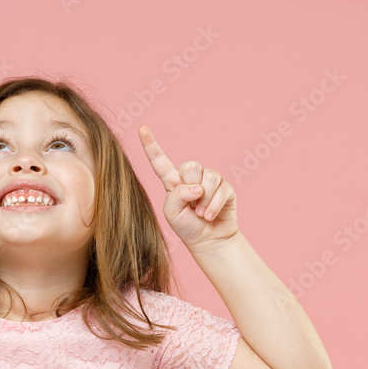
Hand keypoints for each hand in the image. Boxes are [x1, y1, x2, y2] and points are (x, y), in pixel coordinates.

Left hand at [138, 124, 237, 249]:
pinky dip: (214, 205)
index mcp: (172, 180)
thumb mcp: (172, 212)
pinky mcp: (225, 187)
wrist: (208, 241)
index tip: (142, 128)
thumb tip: (198, 186)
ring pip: (208, 176)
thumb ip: (178, 195)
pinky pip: (221, 189)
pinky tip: (210, 215)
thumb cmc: (186, 226)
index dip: (150, 144)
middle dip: (191, 186)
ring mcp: (209, 180)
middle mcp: (190, 176)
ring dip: (204, 200)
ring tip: (200, 212)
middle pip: (190, 165)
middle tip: (191, 205)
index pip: (159, 160)